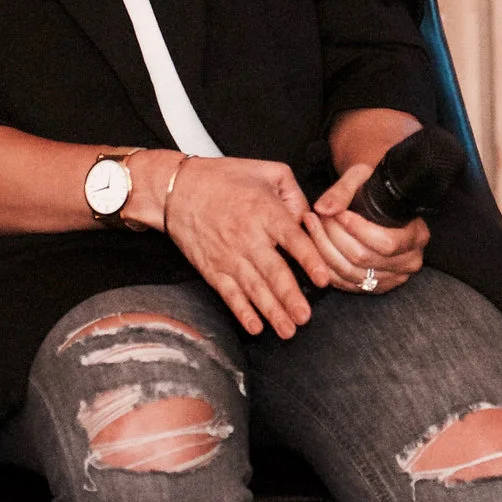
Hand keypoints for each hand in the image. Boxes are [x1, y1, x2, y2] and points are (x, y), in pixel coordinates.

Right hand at [160, 156, 337, 337]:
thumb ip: (294, 193)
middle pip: (274, 272)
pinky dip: (242, 312)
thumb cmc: (225, 178)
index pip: (293, 239)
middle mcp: (248, 237)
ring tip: (288, 330)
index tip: (322, 279)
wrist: (178, 190)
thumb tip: (309, 219)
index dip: (309, 260)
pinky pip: (229, 294)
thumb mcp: (267, 171)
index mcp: (265, 211)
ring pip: (254, 289)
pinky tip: (255, 327)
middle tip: (305, 317)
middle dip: (290, 297)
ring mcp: (229, 256)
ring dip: (272, 312)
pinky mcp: (212, 269)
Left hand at [299, 162, 429, 296]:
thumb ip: (343, 190)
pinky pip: (344, 283)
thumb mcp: (362, 177)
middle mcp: (409, 261)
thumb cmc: (375, 188)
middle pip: (363, 258)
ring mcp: (392, 278)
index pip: (387, 242)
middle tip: (315, 217)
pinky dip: (325, 266)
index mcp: (417, 235)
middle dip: (333, 236)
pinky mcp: (375, 287)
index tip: (339, 214)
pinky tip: (314, 247)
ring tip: (311, 227)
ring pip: (349, 272)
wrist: (381, 203)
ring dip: (323, 250)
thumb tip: (323, 208)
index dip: (358, 230)